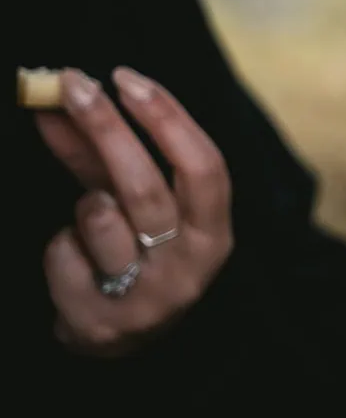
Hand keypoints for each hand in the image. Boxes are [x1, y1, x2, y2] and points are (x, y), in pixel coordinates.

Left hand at [35, 69, 233, 356]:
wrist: (119, 340)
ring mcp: (147, 299)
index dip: (167, 118)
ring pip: (98, 219)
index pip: (203, 166)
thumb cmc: (134, 252)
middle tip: (72, 83)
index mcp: (215, 232)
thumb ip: (101, 154)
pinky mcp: (102, 324)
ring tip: (89, 218)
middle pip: (145, 186)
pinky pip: (64, 256)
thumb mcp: (131, 201)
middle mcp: (191, 267)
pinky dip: (59, 248)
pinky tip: (75, 264)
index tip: (127, 77)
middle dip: (106, 127)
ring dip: (82, 204)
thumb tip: (62, 97)